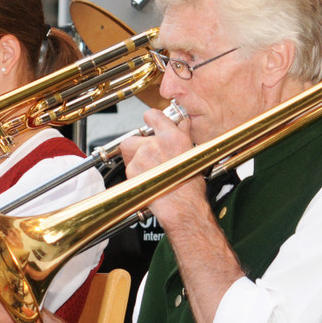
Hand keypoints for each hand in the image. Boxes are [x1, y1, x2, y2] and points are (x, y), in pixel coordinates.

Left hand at [119, 107, 205, 225]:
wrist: (182, 206)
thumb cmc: (190, 186)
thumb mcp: (192, 155)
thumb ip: (184, 135)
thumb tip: (183, 123)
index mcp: (173, 137)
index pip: (154, 116)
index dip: (150, 118)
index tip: (149, 120)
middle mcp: (156, 143)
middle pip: (134, 137)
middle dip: (137, 146)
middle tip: (147, 156)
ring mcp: (142, 156)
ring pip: (129, 154)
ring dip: (136, 160)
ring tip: (151, 172)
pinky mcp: (133, 169)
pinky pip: (129, 167)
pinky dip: (135, 173)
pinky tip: (148, 180)